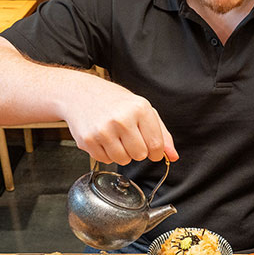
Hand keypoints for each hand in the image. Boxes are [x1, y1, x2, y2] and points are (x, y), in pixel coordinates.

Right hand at [63, 75, 178, 164]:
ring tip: (115, 137)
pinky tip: (103, 139)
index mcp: (140, 109)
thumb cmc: (114, 101)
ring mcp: (103, 130)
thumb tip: (173, 156)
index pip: (156, 145)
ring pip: (123, 160)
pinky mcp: (88, 140)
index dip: (156, 152)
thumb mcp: (142, 110)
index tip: (151, 149)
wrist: (80, 94)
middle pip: (140, 155)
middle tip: (129, 137)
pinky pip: (105, 160)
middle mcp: (122, 119)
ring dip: (121, 153)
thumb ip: (161, 134)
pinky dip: (106, 154)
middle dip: (137, 151)